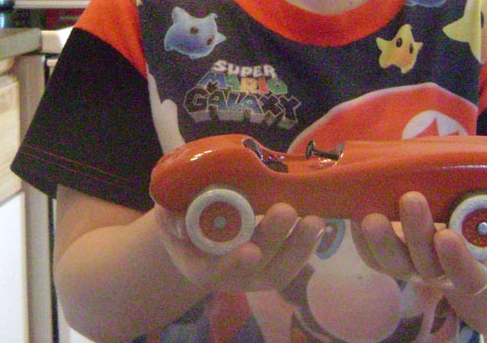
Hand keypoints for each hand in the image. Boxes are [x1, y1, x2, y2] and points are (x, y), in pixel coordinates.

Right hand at [153, 203, 324, 293]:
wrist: (196, 228)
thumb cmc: (181, 215)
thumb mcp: (168, 211)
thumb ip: (170, 216)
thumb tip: (182, 224)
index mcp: (199, 265)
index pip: (216, 270)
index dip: (233, 263)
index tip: (251, 251)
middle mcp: (230, 276)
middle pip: (256, 266)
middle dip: (274, 239)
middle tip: (286, 211)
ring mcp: (254, 273)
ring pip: (280, 269)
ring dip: (300, 246)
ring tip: (315, 221)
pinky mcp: (274, 264)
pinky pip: (292, 261)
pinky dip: (307, 244)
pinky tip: (319, 224)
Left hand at [351, 190, 486, 293]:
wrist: (475, 232)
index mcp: (480, 268)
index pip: (468, 276)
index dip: (457, 260)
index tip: (448, 235)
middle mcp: (444, 273)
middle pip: (424, 265)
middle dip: (415, 233)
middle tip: (411, 198)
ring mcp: (416, 266)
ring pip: (393, 263)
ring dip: (381, 240)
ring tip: (369, 214)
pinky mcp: (393, 254)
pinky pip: (373, 256)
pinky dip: (362, 240)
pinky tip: (355, 213)